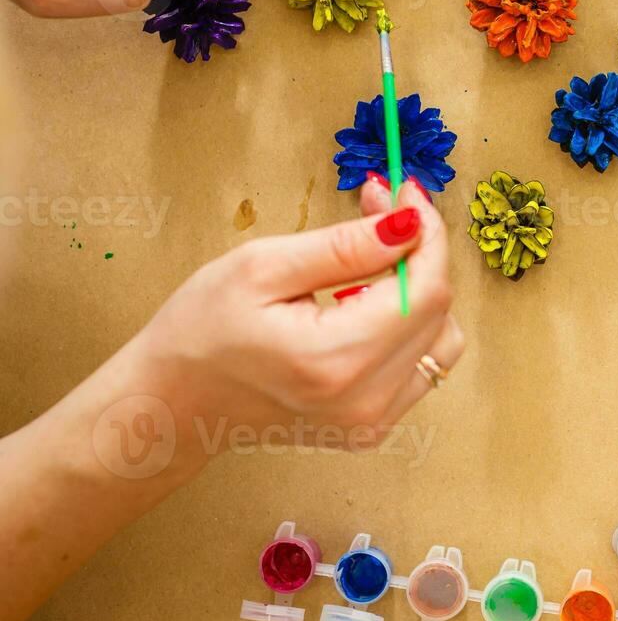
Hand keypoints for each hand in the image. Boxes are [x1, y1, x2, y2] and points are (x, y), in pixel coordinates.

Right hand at [135, 174, 463, 453]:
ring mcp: (373, 421)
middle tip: (378, 210)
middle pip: (437, 310)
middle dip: (418, 250)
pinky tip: (365, 304)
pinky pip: (421, 365)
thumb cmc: (200, 333)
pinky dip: (408, 325)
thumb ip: (344, 247)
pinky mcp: (372, 427)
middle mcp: (366, 401)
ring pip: (440, 338)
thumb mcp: (261, 268)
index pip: (425, 289)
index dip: (426, 234)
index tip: (407, 193)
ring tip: (370, 260)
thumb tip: (409, 225)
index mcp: (337, 360)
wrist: (172, 404)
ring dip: (418, 288)